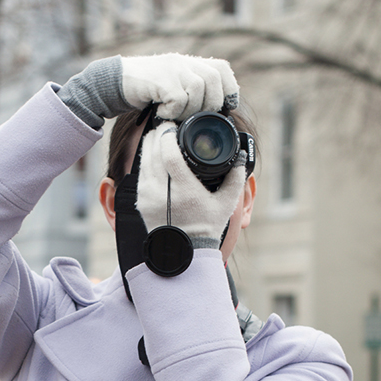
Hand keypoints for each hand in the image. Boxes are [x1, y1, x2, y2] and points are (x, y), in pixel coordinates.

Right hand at [57, 54, 238, 128]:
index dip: (229, 88)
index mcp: (190, 63)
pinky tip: (161, 113)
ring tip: (175, 115)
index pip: (222, 68)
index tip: (225, 107)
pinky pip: (178, 98)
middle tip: (195, 117)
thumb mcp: (173, 88)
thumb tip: (215, 114)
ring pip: (198, 88)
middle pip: (213, 79)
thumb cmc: (146, 92)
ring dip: (190, 109)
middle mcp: (183, 62)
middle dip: (210, 104)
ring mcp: (171, 68)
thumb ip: (191, 93)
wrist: (116, 82)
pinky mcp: (160, 79)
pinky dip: (172, 111)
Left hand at [136, 123, 245, 244]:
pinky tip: (151, 155)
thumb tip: (240, 159)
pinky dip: (144, 162)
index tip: (172, 126)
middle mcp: (162, 192)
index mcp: (183, 189)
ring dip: (148, 146)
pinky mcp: (141, 203)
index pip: (168, 153)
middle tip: (164, 126)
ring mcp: (148, 198)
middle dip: (156, 135)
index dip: (167, 135)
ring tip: (157, 137)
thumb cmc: (207, 228)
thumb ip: (236, 179)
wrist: (186, 253)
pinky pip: (140, 175)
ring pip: (143, 162)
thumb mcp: (226, 204)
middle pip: (152, 152)